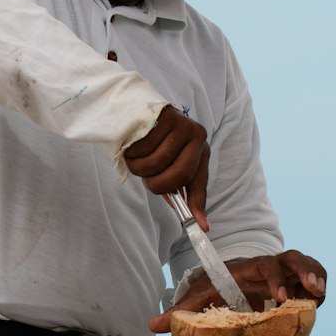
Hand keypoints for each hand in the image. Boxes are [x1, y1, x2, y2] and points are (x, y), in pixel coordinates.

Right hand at [123, 105, 209, 226]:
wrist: (137, 108)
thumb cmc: (152, 142)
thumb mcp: (167, 164)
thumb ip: (176, 187)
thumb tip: (191, 217)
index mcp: (200, 150)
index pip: (199, 183)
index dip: (198, 206)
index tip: (202, 227)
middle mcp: (197, 136)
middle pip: (178, 175)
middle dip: (157, 184)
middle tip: (146, 181)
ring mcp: (183, 124)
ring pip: (157, 162)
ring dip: (140, 167)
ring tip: (137, 157)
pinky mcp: (166, 115)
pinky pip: (144, 146)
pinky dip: (133, 151)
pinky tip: (134, 142)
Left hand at [149, 250, 326, 332]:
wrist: (227, 280)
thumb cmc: (214, 286)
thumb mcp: (197, 297)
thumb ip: (179, 310)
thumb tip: (153, 325)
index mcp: (249, 268)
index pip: (266, 264)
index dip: (275, 277)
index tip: (278, 296)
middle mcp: (270, 266)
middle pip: (293, 258)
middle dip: (305, 270)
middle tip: (313, 289)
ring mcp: (285, 274)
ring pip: (308, 265)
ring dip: (317, 277)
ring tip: (320, 295)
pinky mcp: (295, 284)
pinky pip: (313, 280)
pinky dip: (318, 290)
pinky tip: (316, 303)